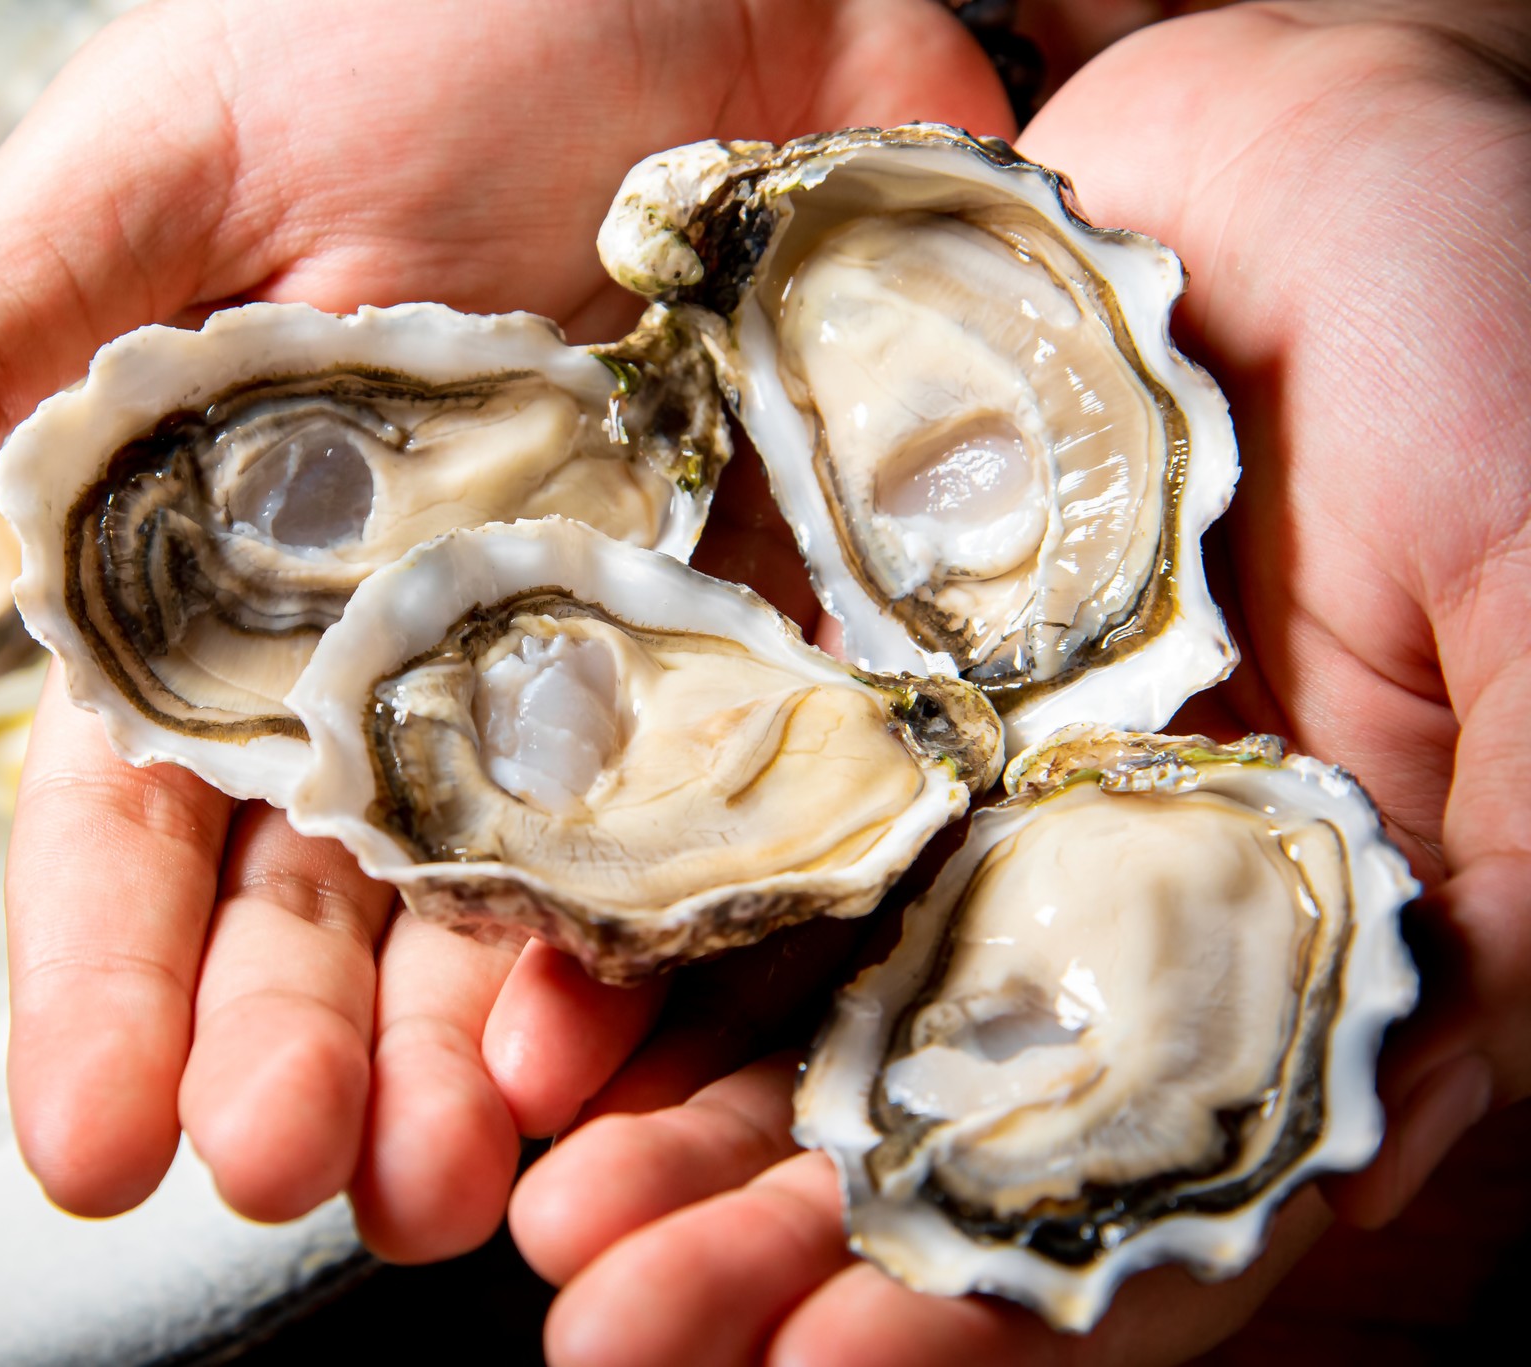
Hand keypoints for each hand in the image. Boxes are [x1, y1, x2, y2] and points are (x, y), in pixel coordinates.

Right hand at [0, 0, 1011, 1247]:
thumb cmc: (410, 10)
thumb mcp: (162, 152)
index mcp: (233, 572)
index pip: (143, 814)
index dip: (110, 975)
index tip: (90, 1131)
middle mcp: (405, 644)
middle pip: (340, 895)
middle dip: (305, 1047)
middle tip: (293, 1172)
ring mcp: (588, 645)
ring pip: (528, 894)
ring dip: (493, 1043)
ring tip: (473, 1173)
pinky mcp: (767, 613)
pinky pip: (738, 795)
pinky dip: (702, 913)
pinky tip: (657, 1023)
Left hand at [500, 0, 1530, 1356]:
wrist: (1338, 132)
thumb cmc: (1510, 332)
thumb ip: (1511, 880)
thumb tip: (1395, 1155)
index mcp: (1276, 919)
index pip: (1120, 1170)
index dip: (977, 1298)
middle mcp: (1096, 873)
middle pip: (916, 1111)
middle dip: (766, 1241)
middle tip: (605, 1331)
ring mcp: (960, 773)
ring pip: (792, 990)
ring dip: (664, 1121)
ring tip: (540, 1225)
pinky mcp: (843, 655)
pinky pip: (715, 802)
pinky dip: (625, 912)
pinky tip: (530, 1015)